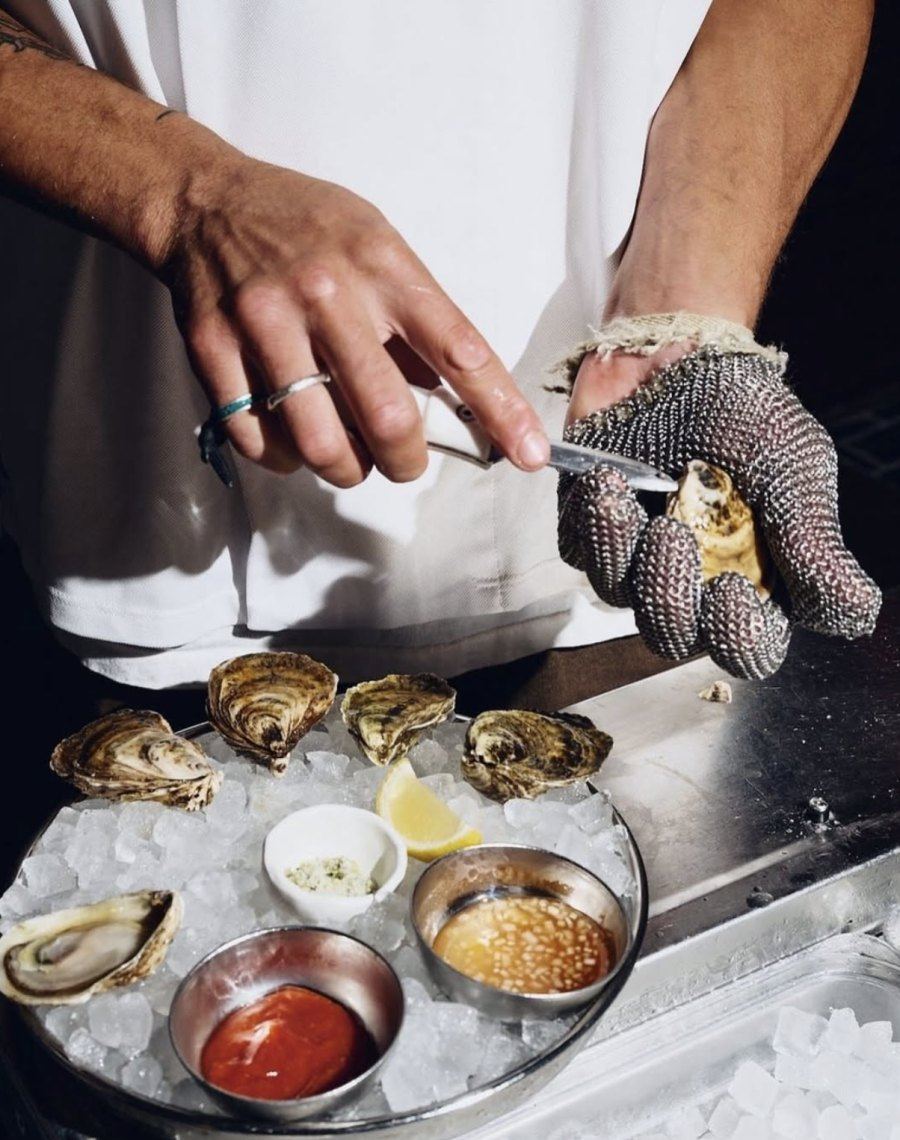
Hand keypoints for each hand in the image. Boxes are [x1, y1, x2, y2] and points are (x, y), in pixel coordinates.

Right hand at [162, 158, 548, 485]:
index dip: (501, 411)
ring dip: (346, 470)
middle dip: (407, 461)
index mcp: (383, 266)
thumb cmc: (305, 227)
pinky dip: (286, 460)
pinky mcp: (214, 351)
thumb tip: (457, 397)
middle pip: (387, 416)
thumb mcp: (377, 245)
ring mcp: (265, 323)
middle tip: (405, 462)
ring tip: (349, 458)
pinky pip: (259, 440)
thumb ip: (415, 318)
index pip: (459, 350)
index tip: (528, 454)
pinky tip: (295, 443)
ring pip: (320, 442)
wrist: (203, 200)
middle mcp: (327, 294)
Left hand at [558, 338, 880, 678]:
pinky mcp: (589, 529)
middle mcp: (690, 583)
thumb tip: (853, 612)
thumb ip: (815, 544)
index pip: (747, 649)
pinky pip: (581, 550)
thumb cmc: (745, 413)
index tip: (734, 587)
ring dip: (626, 552)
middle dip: (670, 595)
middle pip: (673, 636)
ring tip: (634, 498)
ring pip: (619, 597)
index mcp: (753, 583)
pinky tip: (607, 481)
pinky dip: (594, 521)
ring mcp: (634, 560)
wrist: (680, 352)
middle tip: (675, 535)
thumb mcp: (795, 470)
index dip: (737, 637)